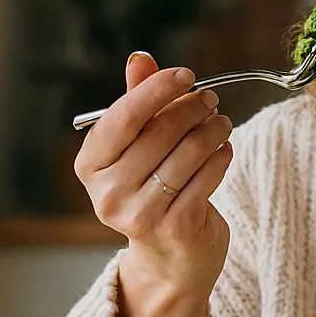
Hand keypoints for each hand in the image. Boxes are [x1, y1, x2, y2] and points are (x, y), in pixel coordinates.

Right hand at [75, 51, 234, 316]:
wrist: (170, 258)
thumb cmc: (152, 189)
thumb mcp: (138, 147)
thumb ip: (138, 102)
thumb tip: (140, 58)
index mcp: (91, 165)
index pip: (123, 116)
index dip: (157, 90)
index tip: (186, 74)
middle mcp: (108, 192)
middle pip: (160, 131)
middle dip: (193, 108)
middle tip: (211, 100)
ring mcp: (140, 214)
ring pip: (188, 152)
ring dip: (212, 130)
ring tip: (221, 123)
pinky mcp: (175, 228)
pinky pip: (206, 178)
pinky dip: (220, 157)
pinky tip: (224, 150)